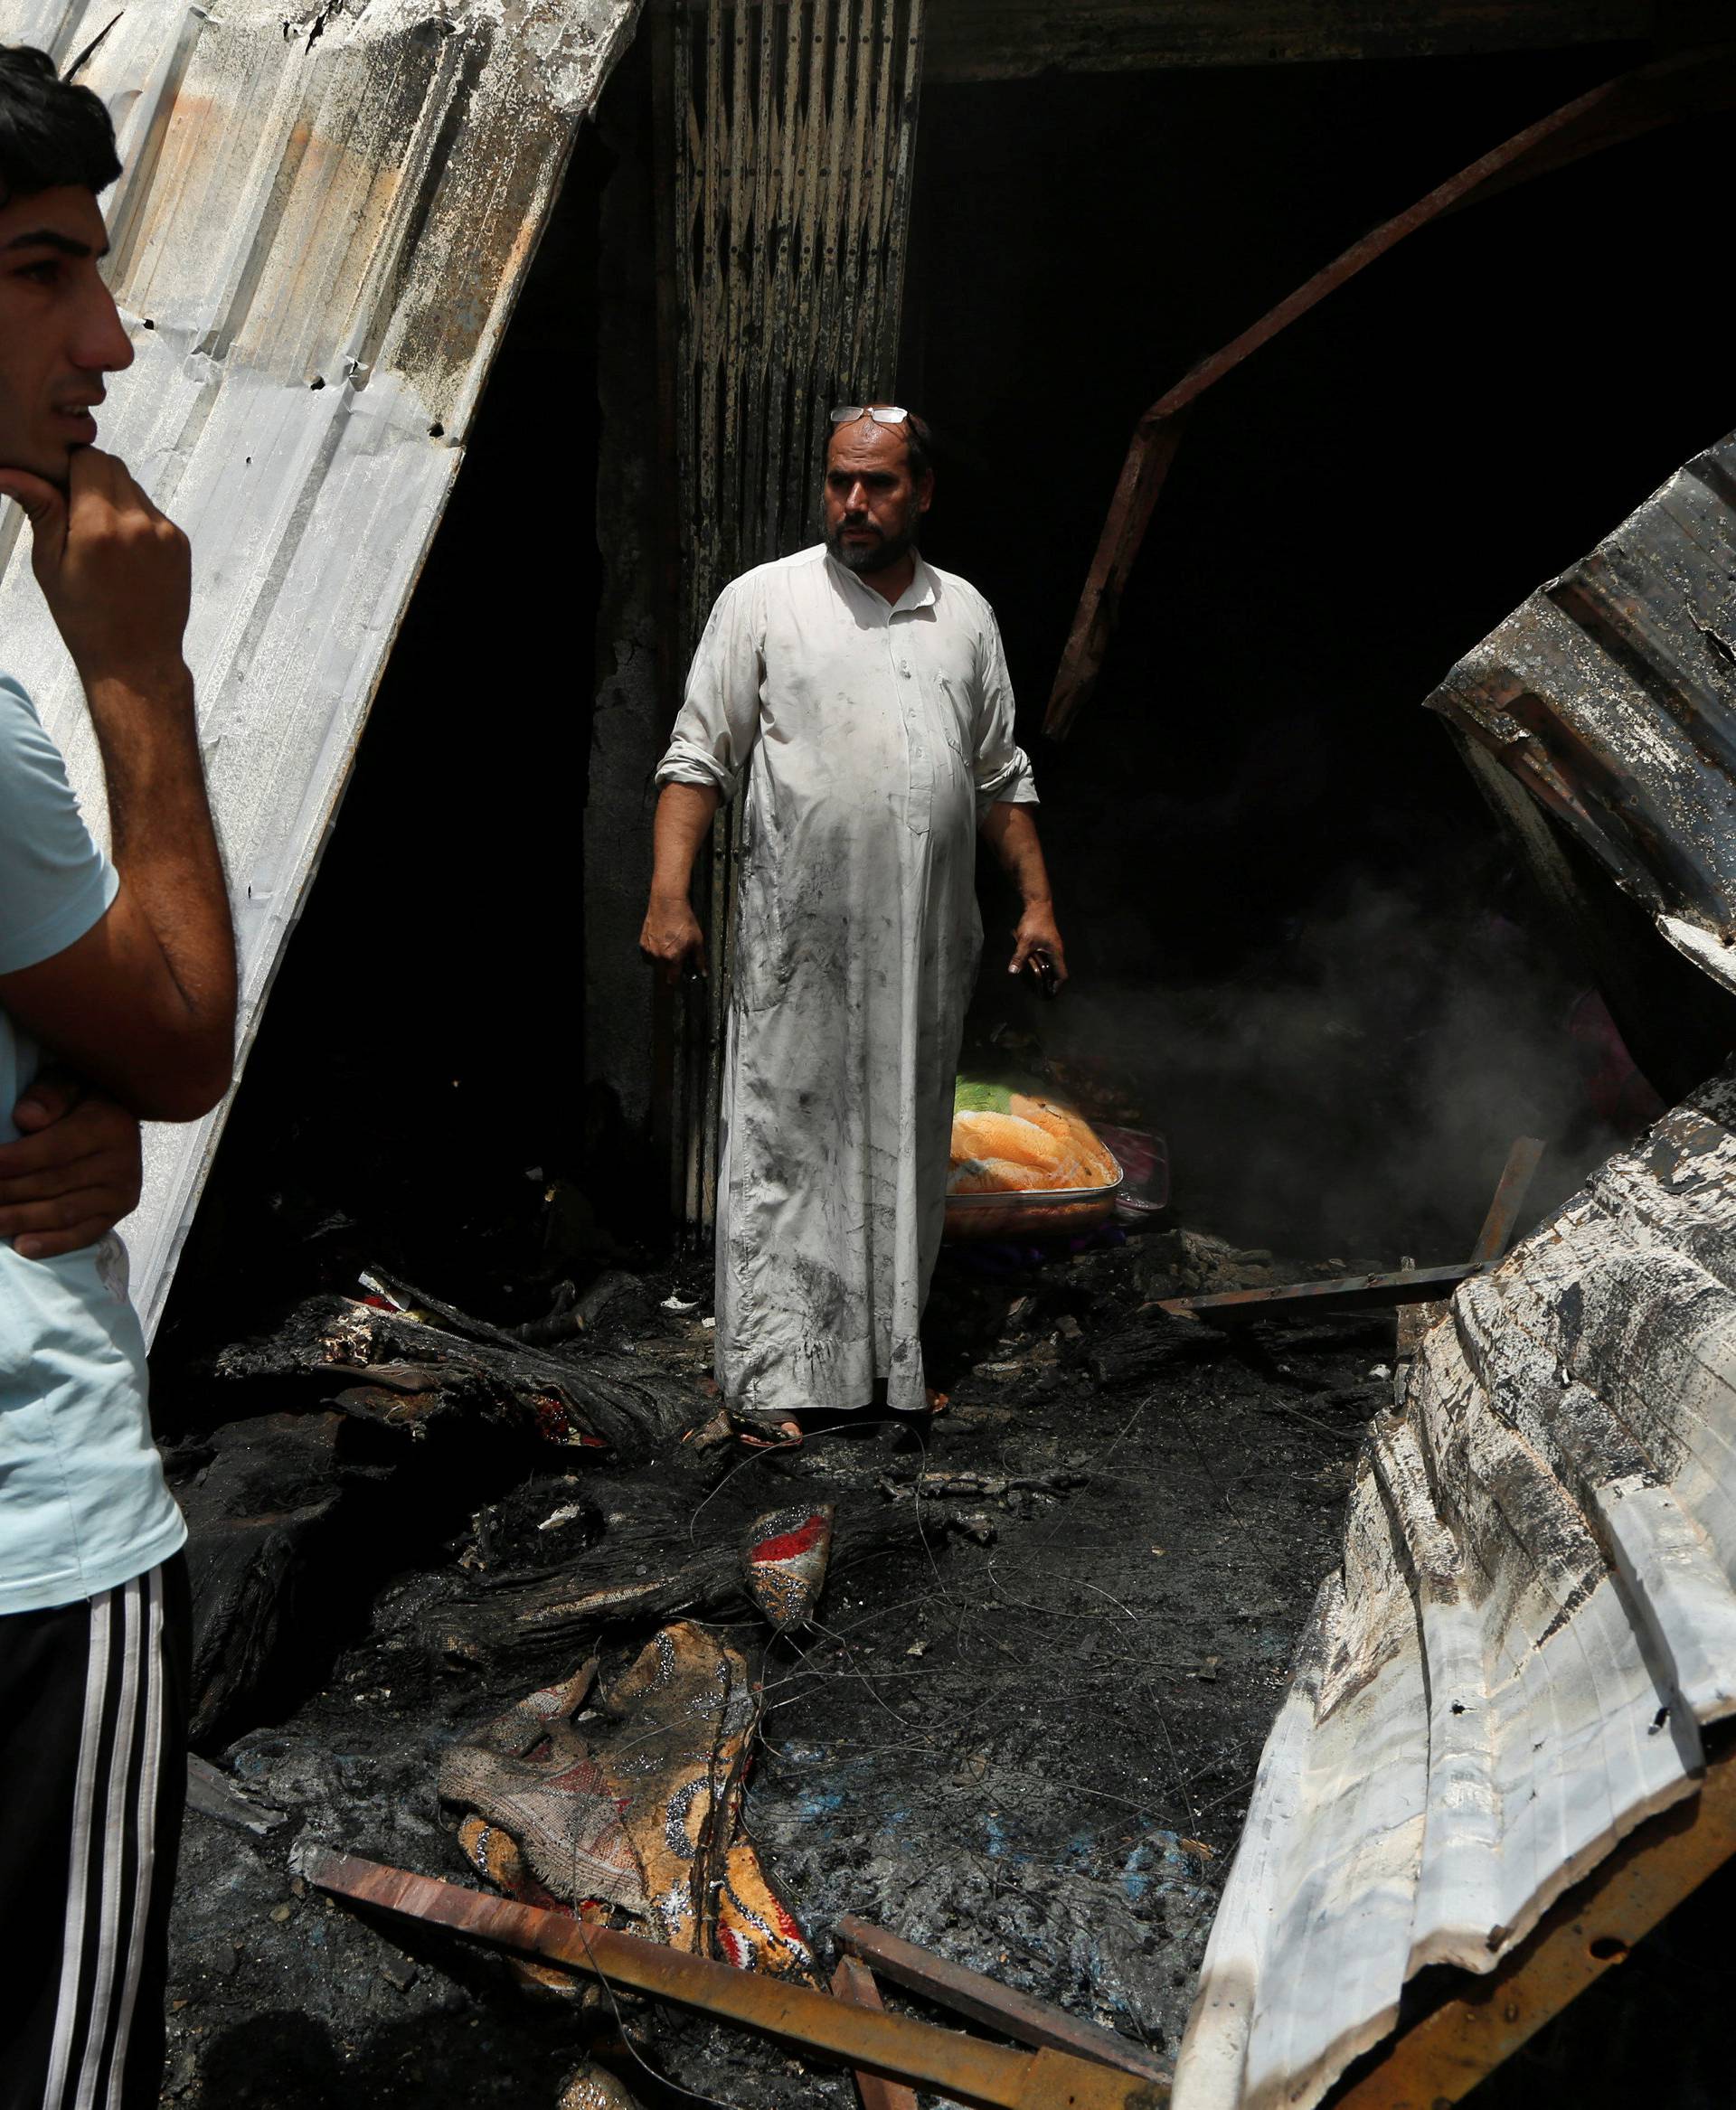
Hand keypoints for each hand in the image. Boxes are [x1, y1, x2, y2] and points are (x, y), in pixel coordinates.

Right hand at [0, 447, 190, 689]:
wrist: (137, 660)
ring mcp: (165, 533)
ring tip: (101, 539)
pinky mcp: (180, 543)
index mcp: (99, 526)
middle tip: (76, 513)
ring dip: (114, 498)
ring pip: (134, 488)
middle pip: (113, 466)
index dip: (70, 467)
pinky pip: (153, 512)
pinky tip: (124, 553)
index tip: (61, 487)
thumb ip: (40, 509)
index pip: (88, 459)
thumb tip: (11, 472)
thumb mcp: (50, 564)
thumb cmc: (87, 621)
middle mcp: (138, 524)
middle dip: (91, 478)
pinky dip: (135, 519)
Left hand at [0, 1070, 142, 1259]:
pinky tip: (21, 1246)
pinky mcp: (116, 1214)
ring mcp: (121, 1192)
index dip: (13, 1161)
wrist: (118, 1121)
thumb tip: (27, 1119)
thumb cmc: (82, 1100)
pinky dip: (52, 1244)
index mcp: (110, 1126)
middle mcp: (122, 1162)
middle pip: (52, 1184)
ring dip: (19, 1220)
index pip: (54, 1149)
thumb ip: (49, 1095)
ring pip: (62, 1212)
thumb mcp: (69, 1083)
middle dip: (6, 1193)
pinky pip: (82, 1234)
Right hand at [639, 896, 707, 987]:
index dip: (677, 982)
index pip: (672, 980)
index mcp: (673, 958)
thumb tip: (703, 973)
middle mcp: (658, 956)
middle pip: (662, 975)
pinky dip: (654, 953)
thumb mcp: (697, 940)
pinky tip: (661, 943)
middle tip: (676, 965)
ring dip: (661, 963)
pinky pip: (648, 955)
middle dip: (669, 973)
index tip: (680, 981)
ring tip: (669, 949)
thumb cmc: (684, 921)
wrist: (667, 903)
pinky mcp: (642, 943)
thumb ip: (699, 960)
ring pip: (655, 965)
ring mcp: (649, 950)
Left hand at [1009, 904, 1068, 986]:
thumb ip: (1019, 957)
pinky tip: (1032, 963)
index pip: (1062, 974)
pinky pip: (1048, 956)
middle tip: (1041, 989)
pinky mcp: (1048, 940)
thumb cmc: (1034, 923)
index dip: (1057, 985)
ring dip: (1046, 971)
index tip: (1050, 993)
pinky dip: (1042, 963)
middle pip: (1058, 970)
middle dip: (1050, 981)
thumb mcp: (1025, 941)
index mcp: (1056, 953)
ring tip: (1036, 979)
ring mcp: (1054, 945)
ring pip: (1052, 963)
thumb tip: (1013, 971)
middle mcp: (1058, 950)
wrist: (1038, 904)